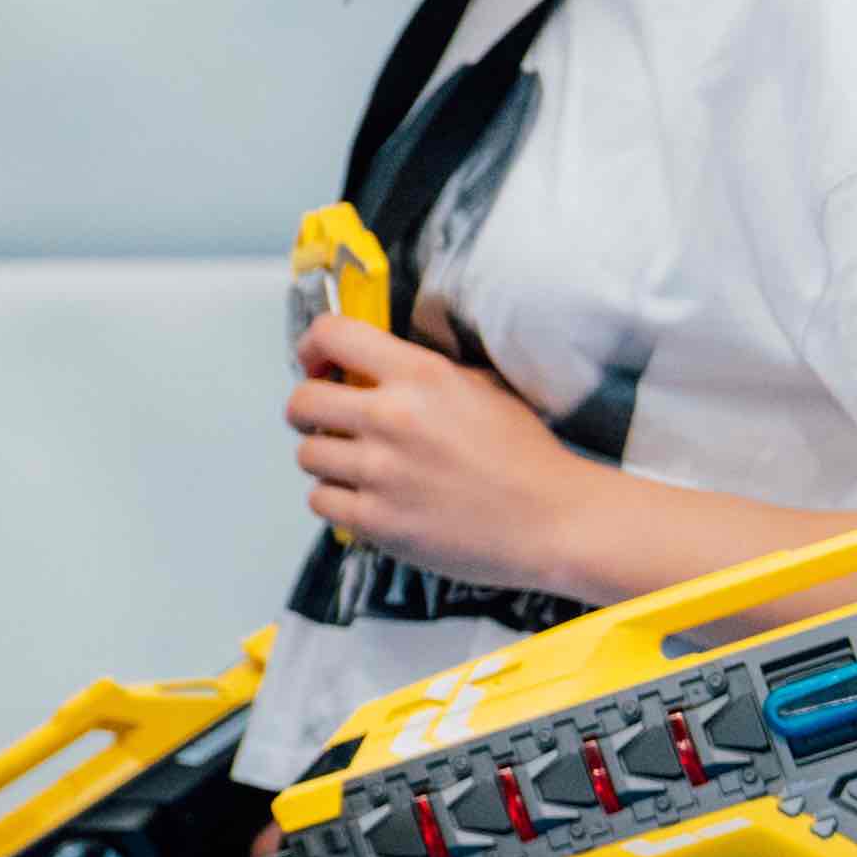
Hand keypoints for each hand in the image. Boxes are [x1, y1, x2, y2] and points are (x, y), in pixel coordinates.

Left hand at [285, 315, 595, 596]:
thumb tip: (367, 368)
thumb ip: (420, 373)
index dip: (312, 348)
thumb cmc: (524, 456)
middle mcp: (393, 418)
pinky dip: (337, 500)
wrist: (555, 520)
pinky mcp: (376, 520)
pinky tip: (368, 497)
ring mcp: (380, 472)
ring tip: (361, 466)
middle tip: (327, 421)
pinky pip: (320, 501)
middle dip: (308, 410)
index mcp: (420, 375)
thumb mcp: (481, 387)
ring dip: (327, 459)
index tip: (317, 364)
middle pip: (301, 401)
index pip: (332, 336)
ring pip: (306, 455)